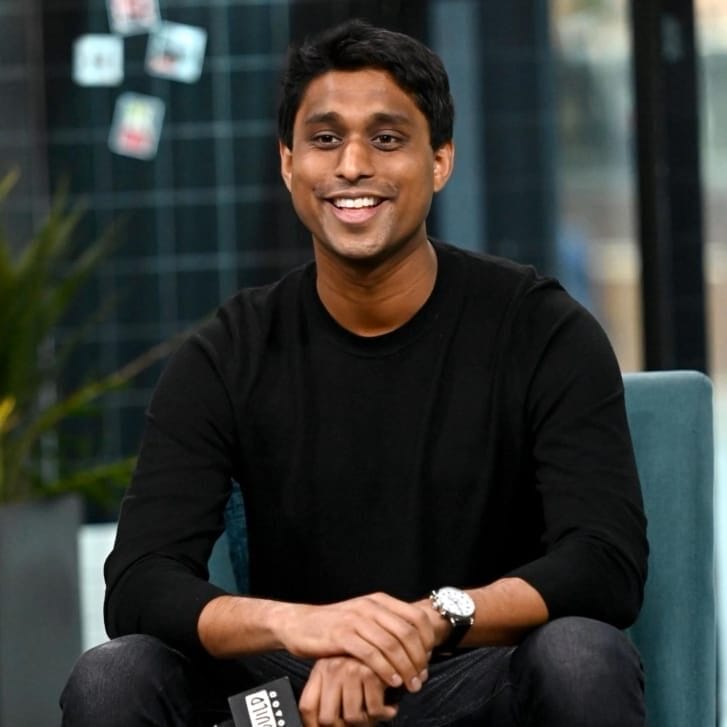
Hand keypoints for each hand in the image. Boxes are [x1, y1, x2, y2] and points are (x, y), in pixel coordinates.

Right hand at [278, 592, 433, 691]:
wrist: (300, 624)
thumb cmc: (336, 626)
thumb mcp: (365, 618)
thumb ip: (387, 626)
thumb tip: (416, 646)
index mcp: (380, 600)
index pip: (417, 617)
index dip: (428, 640)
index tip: (428, 660)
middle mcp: (371, 606)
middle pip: (407, 633)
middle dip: (419, 659)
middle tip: (421, 679)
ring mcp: (356, 620)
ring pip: (392, 646)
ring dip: (405, 669)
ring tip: (411, 685)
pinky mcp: (342, 636)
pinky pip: (371, 655)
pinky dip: (385, 670)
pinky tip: (392, 682)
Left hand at [299, 655, 415, 725]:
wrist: (390, 633)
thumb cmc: (365, 657)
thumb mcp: (340, 670)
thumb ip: (330, 691)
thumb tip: (317, 725)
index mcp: (321, 669)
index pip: (307, 707)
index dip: (312, 725)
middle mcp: (332, 668)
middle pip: (328, 718)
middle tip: (358, 722)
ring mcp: (350, 669)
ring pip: (352, 717)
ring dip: (365, 721)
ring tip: (372, 712)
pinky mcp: (371, 671)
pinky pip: (374, 710)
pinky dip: (383, 713)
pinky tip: (387, 707)